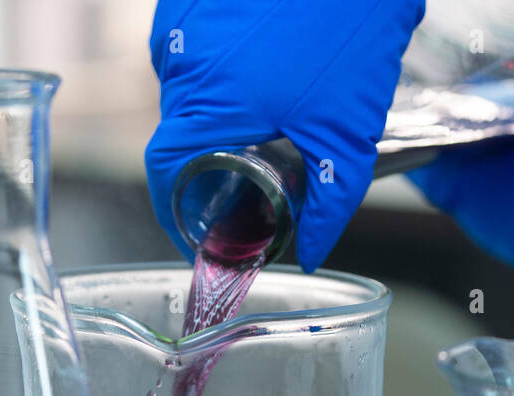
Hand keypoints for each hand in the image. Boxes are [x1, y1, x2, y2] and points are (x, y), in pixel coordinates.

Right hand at [145, 0, 425, 270]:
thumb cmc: (350, 27)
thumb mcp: (347, 132)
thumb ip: (330, 204)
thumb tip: (312, 254)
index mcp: (205, 101)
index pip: (163, 173)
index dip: (175, 213)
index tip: (198, 235)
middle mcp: (178, 59)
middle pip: (179, 134)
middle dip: (213, 163)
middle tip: (256, 179)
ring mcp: (180, 19)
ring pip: (189, 92)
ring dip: (222, 114)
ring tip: (275, 114)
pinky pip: (196, 52)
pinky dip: (223, 73)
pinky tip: (270, 68)